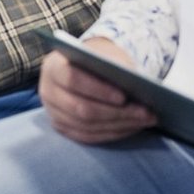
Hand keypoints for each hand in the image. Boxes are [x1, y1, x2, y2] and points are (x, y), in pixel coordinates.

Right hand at [39, 37, 154, 143]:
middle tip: (146, 112)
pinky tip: (133, 127)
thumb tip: (136, 87)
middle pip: (81, 108)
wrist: (83, 66)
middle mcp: (47, 91)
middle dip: (117, 113)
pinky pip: (89, 137)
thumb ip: (114, 68)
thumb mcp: (103, 55)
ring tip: (146, 119)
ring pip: (87, 126)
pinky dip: (113, 133)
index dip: (98, 90)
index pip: (72, 79)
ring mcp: (53, 113)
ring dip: (120, 125)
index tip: (124, 96)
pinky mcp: (62, 128)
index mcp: (53, 66)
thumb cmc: (97, 59)